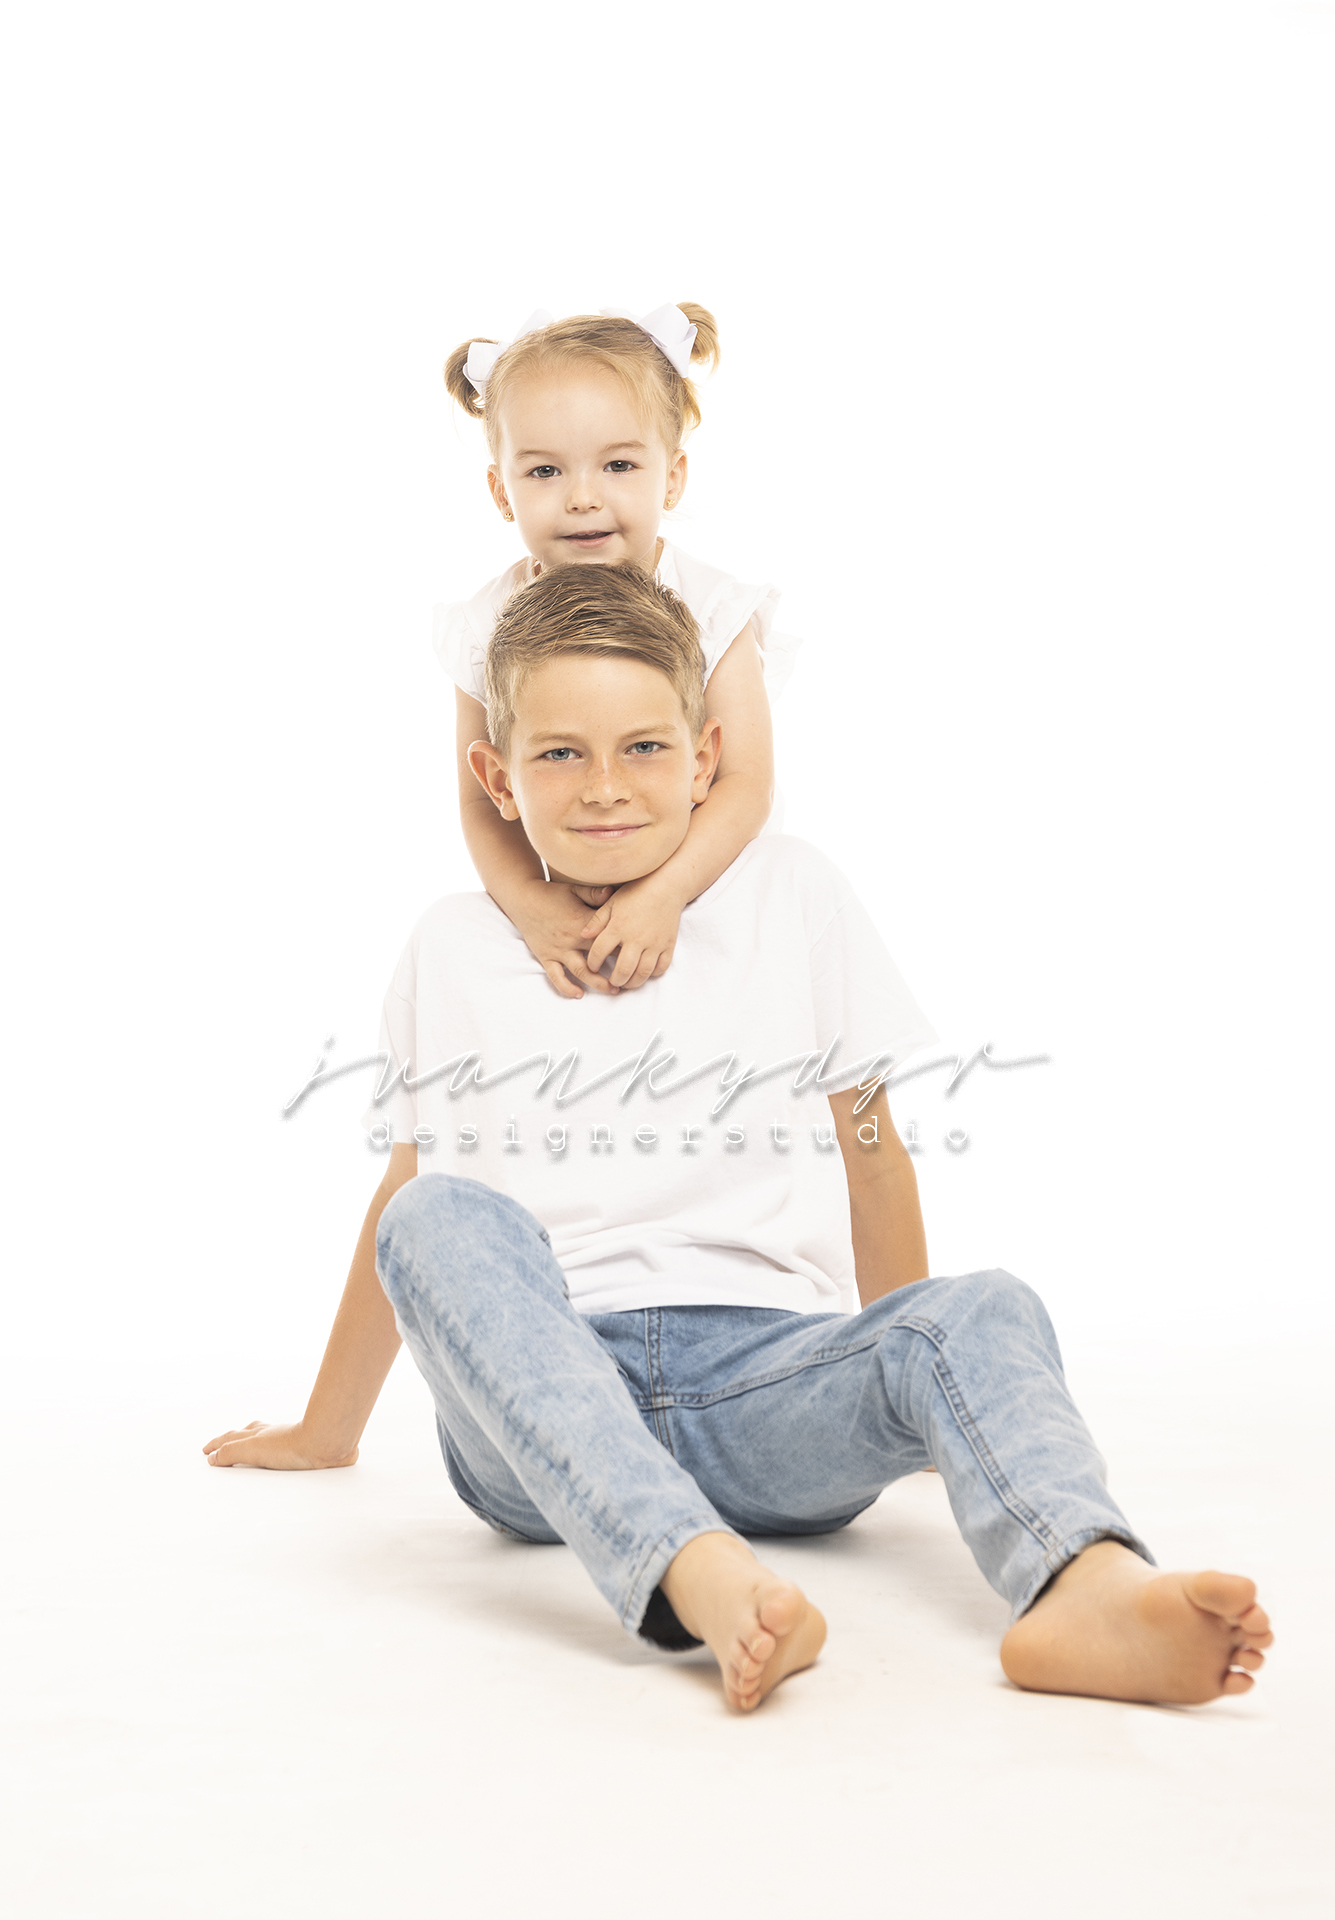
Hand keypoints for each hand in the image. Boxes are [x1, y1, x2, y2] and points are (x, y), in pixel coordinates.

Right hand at [202, 1420, 357, 1469]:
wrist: (326, 1443)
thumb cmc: (292, 1446)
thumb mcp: (253, 1450)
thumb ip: (231, 1453)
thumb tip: (213, 1457)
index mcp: (256, 1434)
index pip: (231, 1439)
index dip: (217, 1445)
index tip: (208, 1450)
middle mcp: (271, 1434)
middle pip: (246, 1434)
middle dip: (232, 1440)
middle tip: (222, 1443)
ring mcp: (287, 1440)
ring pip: (265, 1438)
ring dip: (253, 1442)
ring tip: (248, 1445)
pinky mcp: (304, 1449)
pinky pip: (283, 1449)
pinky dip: (274, 1451)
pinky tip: (281, 1455)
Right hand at [506, 878, 623, 999]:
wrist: (523, 899)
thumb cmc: (552, 893)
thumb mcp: (574, 889)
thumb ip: (595, 894)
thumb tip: (614, 892)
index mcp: (582, 923)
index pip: (608, 938)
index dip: (624, 945)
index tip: (639, 952)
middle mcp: (571, 939)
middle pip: (599, 959)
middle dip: (616, 969)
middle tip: (632, 977)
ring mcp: (558, 950)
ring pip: (580, 972)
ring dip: (598, 983)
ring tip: (613, 990)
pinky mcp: (546, 957)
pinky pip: (556, 976)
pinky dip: (566, 987)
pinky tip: (578, 994)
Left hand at [581, 872, 686, 988]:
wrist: (666, 886)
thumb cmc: (636, 892)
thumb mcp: (612, 902)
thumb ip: (597, 920)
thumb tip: (583, 935)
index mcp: (618, 927)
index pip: (599, 952)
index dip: (592, 963)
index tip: (592, 966)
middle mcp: (636, 938)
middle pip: (622, 970)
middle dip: (614, 980)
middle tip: (611, 982)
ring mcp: (654, 944)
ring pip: (642, 973)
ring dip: (632, 983)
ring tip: (626, 982)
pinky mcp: (668, 945)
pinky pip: (661, 967)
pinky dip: (653, 974)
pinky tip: (644, 972)